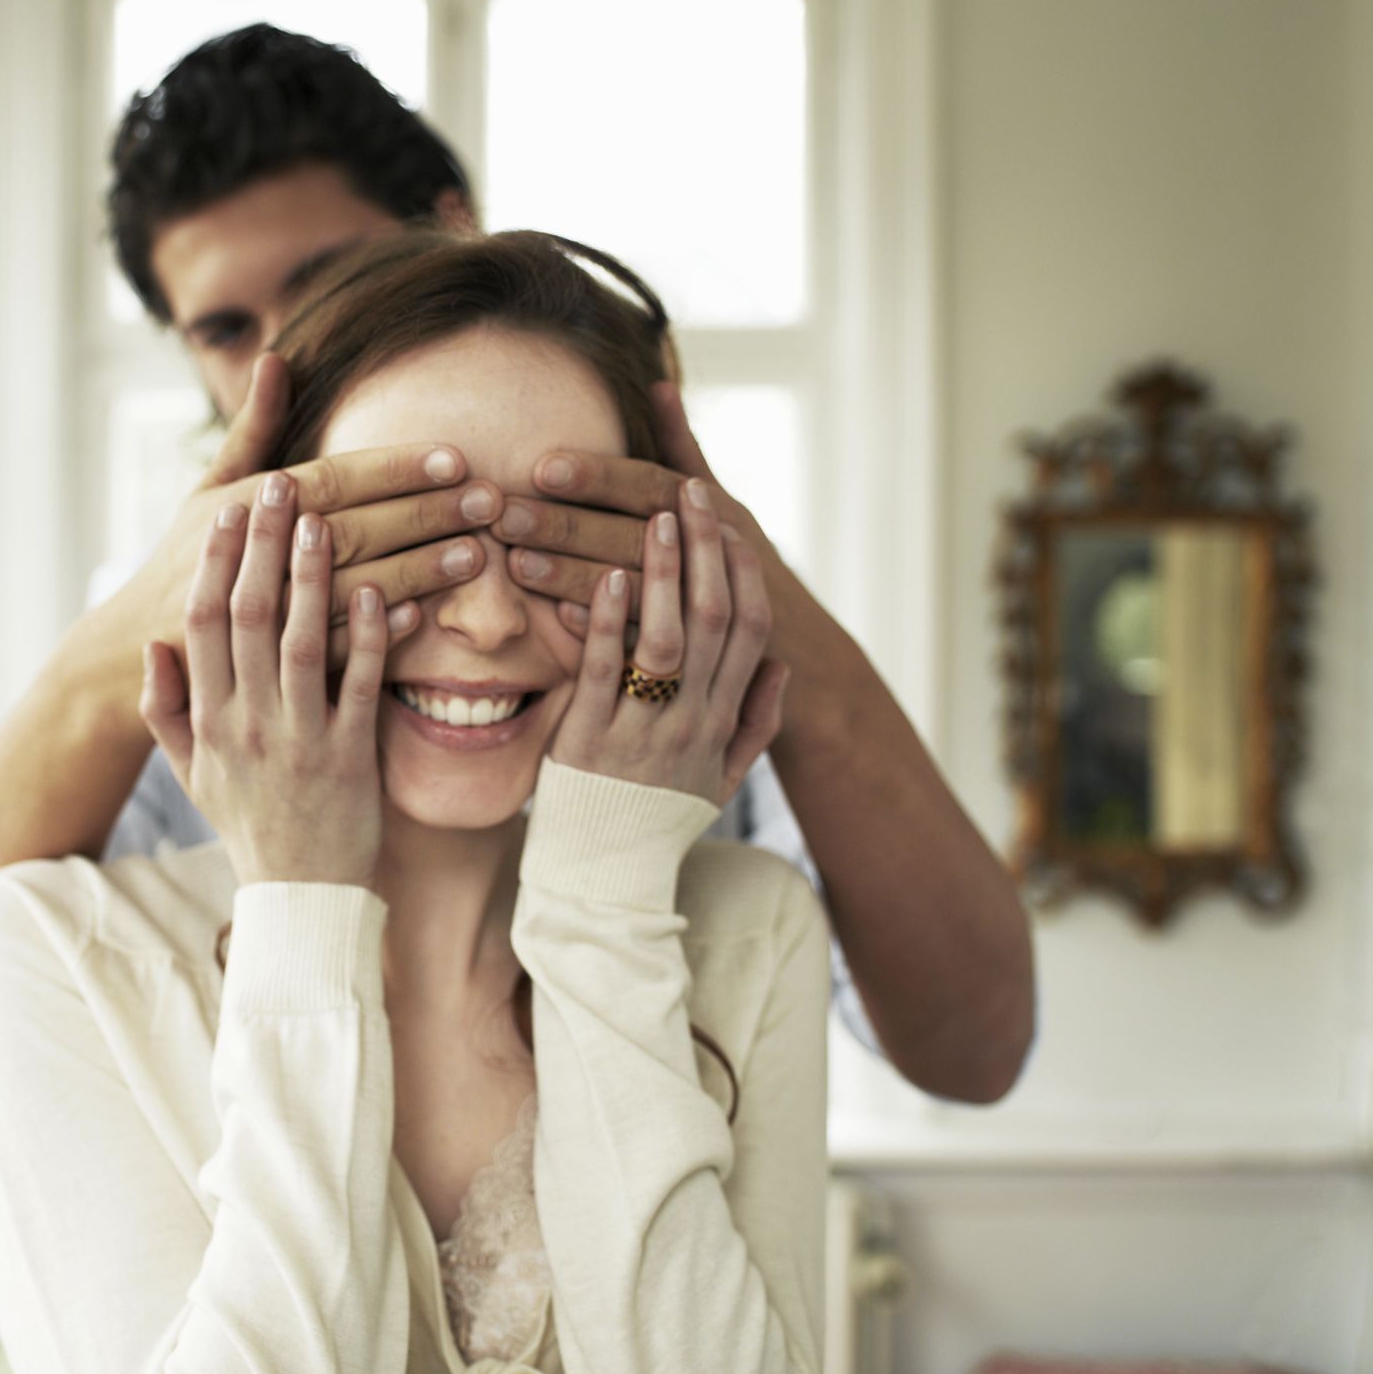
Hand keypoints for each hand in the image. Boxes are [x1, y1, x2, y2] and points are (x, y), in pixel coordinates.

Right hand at [118, 353, 500, 668]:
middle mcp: (251, 565)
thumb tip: (277, 356)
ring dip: (416, 571)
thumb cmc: (185, 564)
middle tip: (485, 498)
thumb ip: (253, 430)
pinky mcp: (270, 673)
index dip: (390, 470)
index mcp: (237, 513)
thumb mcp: (207, 492)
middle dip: (422, 514)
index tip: (450, 457)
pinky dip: (374, 633)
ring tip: (475, 553)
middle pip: (351, 534)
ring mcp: (263, 620)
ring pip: (351, 592)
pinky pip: (330, 656)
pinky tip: (423, 615)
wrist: (129, 660)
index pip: (329, 483)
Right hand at [140, 472, 392, 887]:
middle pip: (247, 617)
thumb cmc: (249, 828)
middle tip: (277, 486)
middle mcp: (246, 723)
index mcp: (208, 720)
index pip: (200, 624)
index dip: (212, 563)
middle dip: (260, 547)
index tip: (226, 510)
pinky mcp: (349, 757)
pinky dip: (366, 637)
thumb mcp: (191, 775)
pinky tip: (378, 590)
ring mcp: (298, 739)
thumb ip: (164, 713)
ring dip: (311, 576)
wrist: (300, 899)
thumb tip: (151, 649)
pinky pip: (357, 686)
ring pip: (299, 641)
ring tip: (322, 520)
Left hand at [492, 381, 805, 672]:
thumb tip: (657, 383)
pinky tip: (560, 618)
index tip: (543, 466)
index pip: (651, 487)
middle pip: (634, 536)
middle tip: (506, 512)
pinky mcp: (693, 659)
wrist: (806, 664)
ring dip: (575, 576)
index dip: (599, 476)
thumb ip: (685, 449)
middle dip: (568, 524)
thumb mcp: (727, 507)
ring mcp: (706, 610)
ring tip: (517, 563)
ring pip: (634, 589)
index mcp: (719, 515)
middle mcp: (717, 557)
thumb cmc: (748, 573)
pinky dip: (607, 630)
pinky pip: (647, 646)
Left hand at [548, 477, 787, 806]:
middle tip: (693, 493)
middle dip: (706, 551)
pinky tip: (608, 574)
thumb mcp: (721, 781)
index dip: (743, 574)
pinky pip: (606, 669)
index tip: (729, 524)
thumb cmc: (658, 822)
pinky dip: (610, 620)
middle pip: (713, 621)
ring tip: (656, 515)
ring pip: (666, 638)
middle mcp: (691, 721)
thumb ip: (755, 725)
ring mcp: (642, 730)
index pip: (751, 633)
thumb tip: (782, 668)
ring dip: (664, 571)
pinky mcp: (590, 739)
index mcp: (722, 722)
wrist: (604, 880)